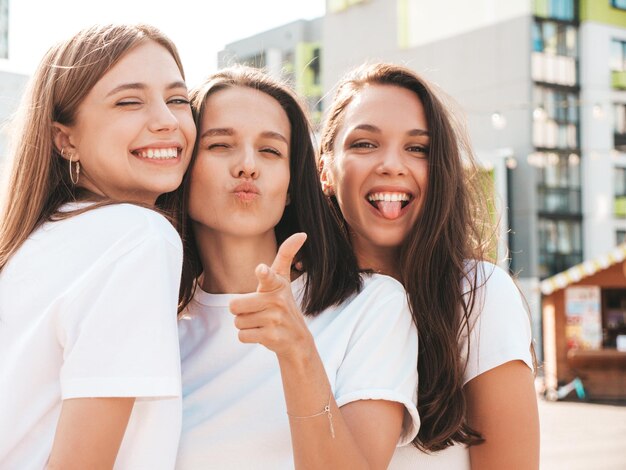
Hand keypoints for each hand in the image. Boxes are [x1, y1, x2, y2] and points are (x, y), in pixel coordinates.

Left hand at [229, 233, 313, 358]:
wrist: (297, 339)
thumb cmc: (283, 303)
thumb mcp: (283, 280)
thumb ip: (286, 255)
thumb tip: (302, 233)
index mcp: (277, 285)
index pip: (268, 276)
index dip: (264, 273)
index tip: (262, 269)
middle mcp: (277, 301)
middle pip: (234, 305)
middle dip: (240, 311)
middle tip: (256, 311)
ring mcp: (275, 319)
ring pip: (238, 322)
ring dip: (246, 324)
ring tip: (262, 322)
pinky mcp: (271, 336)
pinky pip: (242, 336)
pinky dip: (248, 336)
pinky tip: (262, 333)